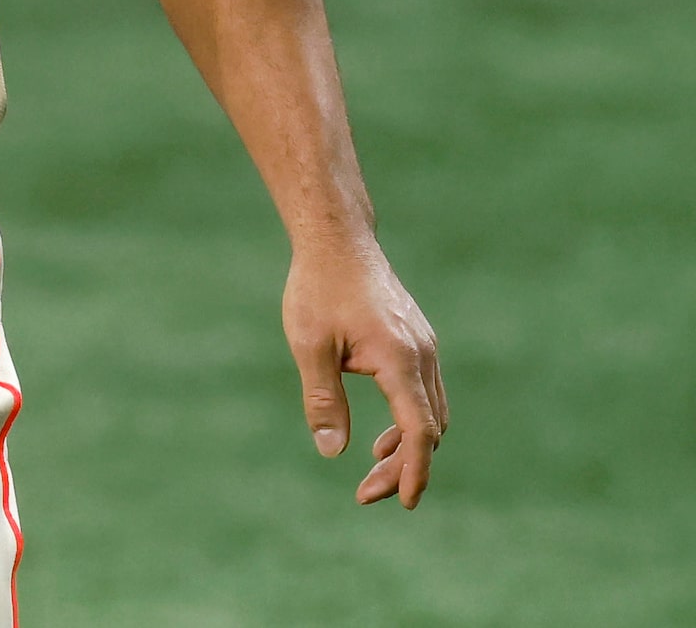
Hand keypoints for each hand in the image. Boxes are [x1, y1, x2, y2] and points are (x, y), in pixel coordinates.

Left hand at [284, 239, 445, 507]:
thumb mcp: (310, 345)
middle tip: (367, 493)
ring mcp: (425, 347)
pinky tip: (384, 433)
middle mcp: (423, 355)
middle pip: (429, 429)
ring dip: (409, 445)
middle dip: (404, 466)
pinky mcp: (419, 341)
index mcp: (399, 359)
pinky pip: (425, 394)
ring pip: (431, 412)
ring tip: (374, 467)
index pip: (418, 430)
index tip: (403, 501)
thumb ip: (322, 399)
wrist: (338, 240)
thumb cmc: (318, 289)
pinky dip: (411, 420)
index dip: (413, 470)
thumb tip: (332, 452)